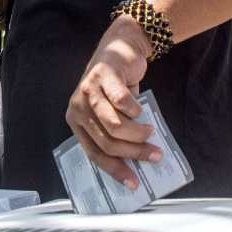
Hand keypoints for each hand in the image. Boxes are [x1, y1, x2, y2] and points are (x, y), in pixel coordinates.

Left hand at [65, 15, 161, 190]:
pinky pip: (122, 102)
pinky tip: (142, 111)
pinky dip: (136, 110)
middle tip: (154, 154)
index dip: (115, 170)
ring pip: (115, 126)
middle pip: (107, 142)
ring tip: (150, 131)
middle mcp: (77, 108)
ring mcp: (88, 91)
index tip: (134, 183)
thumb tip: (137, 161)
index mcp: (76, 122)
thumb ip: (116, 133)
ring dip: (137, 134)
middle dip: (134, 152)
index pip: (94, 154)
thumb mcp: (111, 112)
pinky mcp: (103, 77)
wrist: (120, 48)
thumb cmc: (116, 87)